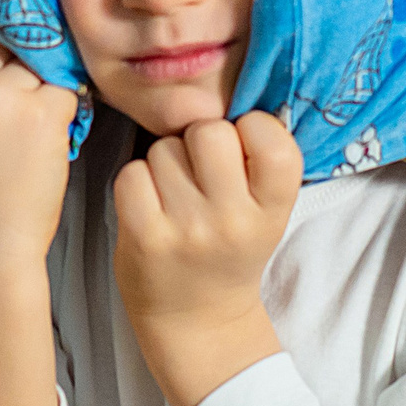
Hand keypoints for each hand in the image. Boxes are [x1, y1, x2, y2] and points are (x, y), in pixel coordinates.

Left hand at [112, 110, 301, 405]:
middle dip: (198, 142)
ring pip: (164, 148)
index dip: (249, 129)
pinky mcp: (145, 236)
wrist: (198, 321)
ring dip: (164, 164)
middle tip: (201, 176)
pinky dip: (135, 184)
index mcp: (274, 208)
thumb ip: (256, 159)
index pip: (268, 133)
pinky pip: (131, 173)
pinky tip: (150, 209)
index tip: (242, 153)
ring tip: (176, 199)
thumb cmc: (229, 248)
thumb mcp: (265, 210)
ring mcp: (188, 230)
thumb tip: (230, 84)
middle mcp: (234, 220)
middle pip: (208, 131)